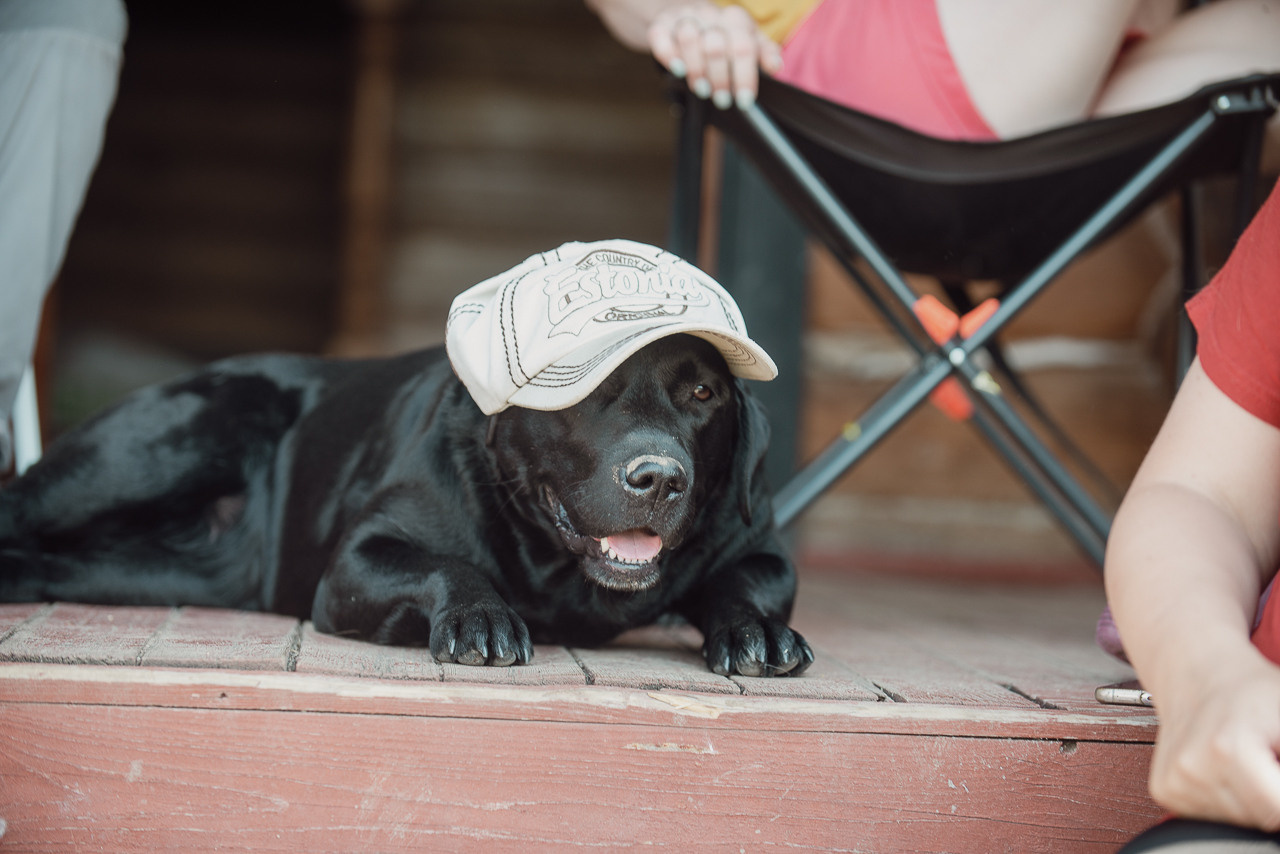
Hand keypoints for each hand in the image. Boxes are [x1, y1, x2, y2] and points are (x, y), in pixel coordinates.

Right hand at [648, 3, 781, 108]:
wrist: (687, 17)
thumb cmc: (721, 37)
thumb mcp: (746, 42)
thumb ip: (764, 52)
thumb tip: (775, 65)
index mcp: (735, 18)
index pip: (744, 46)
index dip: (745, 76)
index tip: (744, 100)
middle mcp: (709, 14)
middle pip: (716, 47)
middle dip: (720, 79)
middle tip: (723, 100)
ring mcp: (684, 17)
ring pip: (689, 39)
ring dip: (696, 71)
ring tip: (702, 90)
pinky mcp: (661, 25)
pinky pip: (661, 37)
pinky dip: (669, 55)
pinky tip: (678, 70)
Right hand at [1147, 650, 1279, 829]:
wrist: (1199, 671)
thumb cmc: (1253, 690)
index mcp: (1228, 750)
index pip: (1277, 810)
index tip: (1276, 760)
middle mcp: (1194, 768)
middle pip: (1261, 819)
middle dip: (1274, 794)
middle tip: (1268, 758)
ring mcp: (1176, 781)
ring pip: (1237, 820)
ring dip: (1252, 798)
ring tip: (1248, 762)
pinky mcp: (1165, 789)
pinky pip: (1210, 815)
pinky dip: (1227, 798)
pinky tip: (1224, 768)